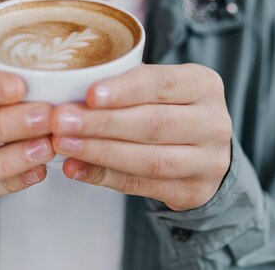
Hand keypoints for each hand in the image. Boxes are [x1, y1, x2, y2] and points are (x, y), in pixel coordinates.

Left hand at [51, 64, 231, 210]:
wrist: (203, 151)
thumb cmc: (167, 106)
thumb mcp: (156, 86)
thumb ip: (122, 86)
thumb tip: (66, 96)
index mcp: (203, 84)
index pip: (161, 83)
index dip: (124, 90)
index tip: (89, 95)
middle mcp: (213, 122)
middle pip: (153, 124)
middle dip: (101, 123)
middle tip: (61, 121)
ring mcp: (208, 161)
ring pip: (149, 159)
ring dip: (99, 152)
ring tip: (63, 144)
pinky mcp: (194, 192)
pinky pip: (142, 185)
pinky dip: (104, 176)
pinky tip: (76, 167)